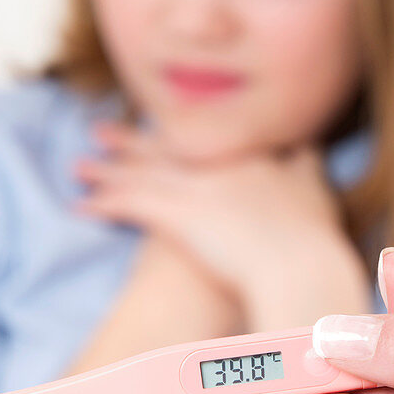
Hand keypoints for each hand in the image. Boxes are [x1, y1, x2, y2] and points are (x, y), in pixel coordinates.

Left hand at [72, 120, 360, 314]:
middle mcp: (216, 165)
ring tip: (79, 166)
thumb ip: (307, 168)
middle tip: (100, 132)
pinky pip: (132, 207)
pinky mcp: (180, 216)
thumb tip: (309, 149)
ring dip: (107, 171)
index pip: (201, 139)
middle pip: (164, 149)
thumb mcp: (315, 191)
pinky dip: (104, 205)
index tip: (151, 128)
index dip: (173, 135)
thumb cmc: (313, 238)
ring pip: (141, 173)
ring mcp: (196, 187)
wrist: (301, 264)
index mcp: (246, 157)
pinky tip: (80, 206)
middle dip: (130, 142)